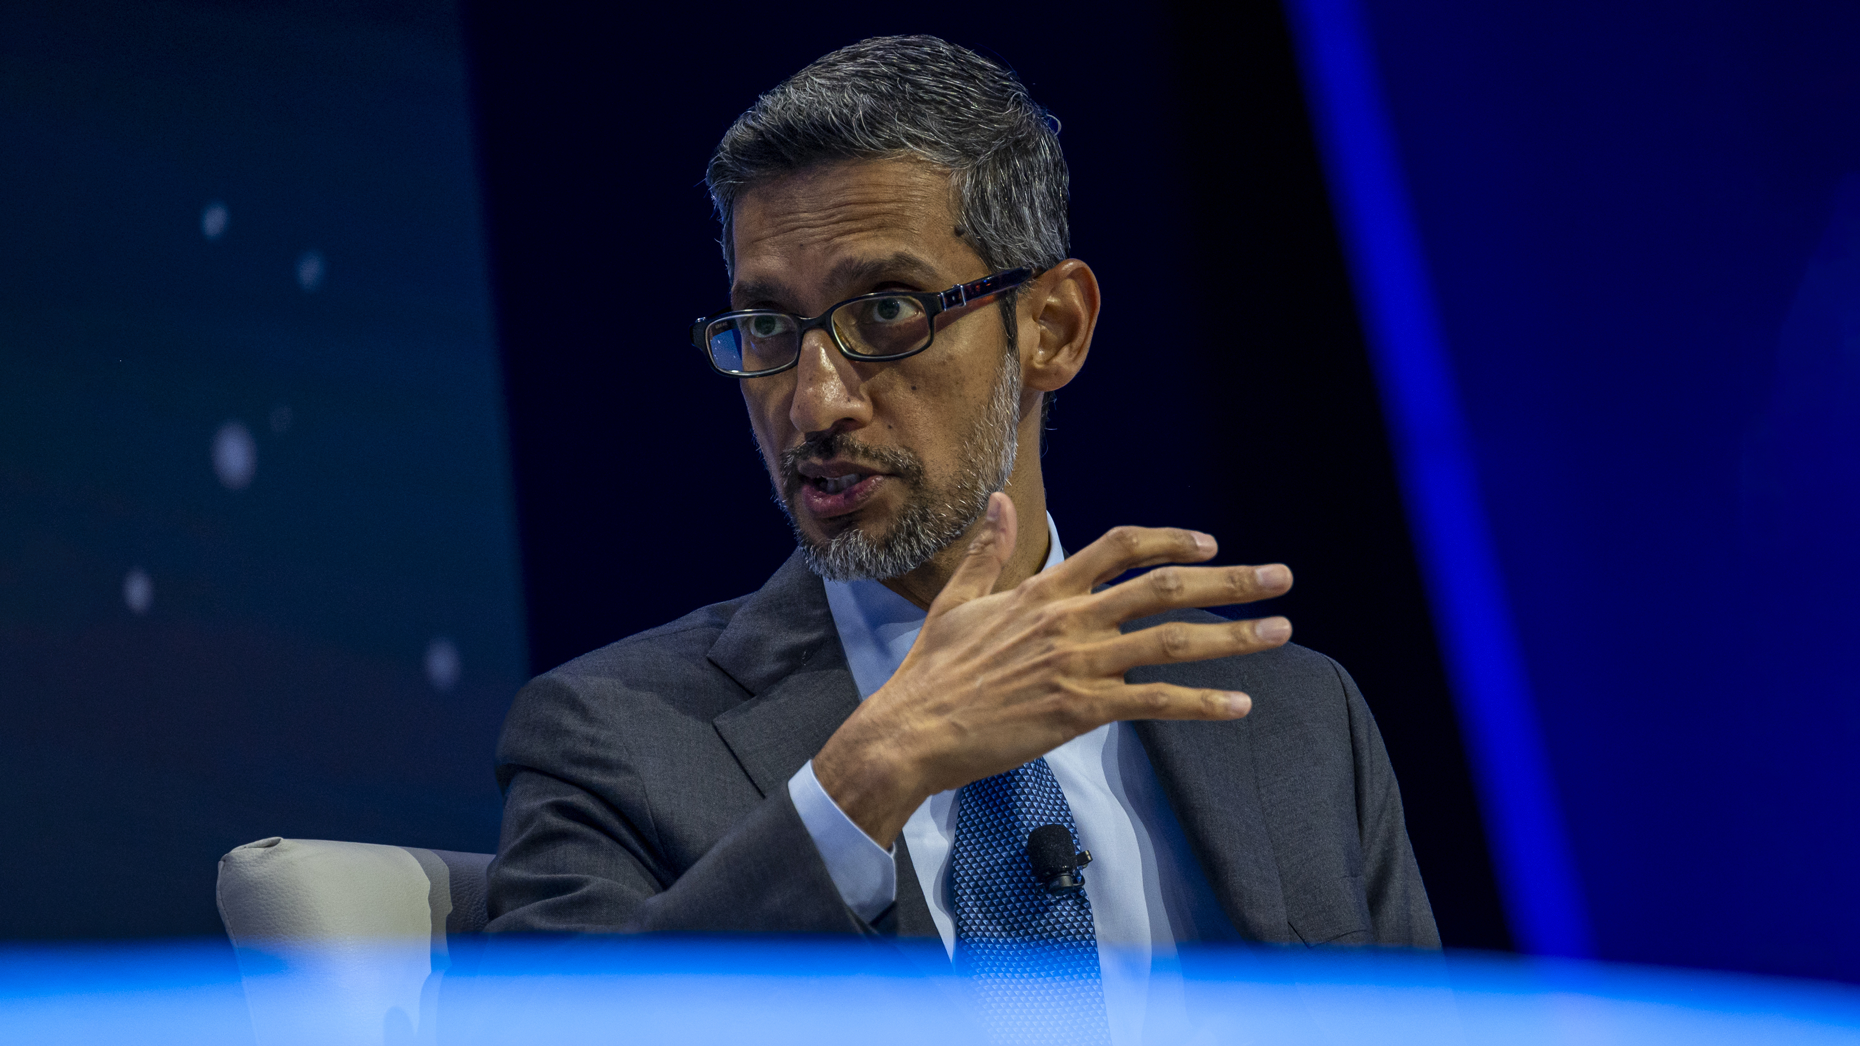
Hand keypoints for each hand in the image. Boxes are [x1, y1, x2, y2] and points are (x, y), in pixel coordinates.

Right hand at [813, 492, 1293, 846]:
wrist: (912, 731)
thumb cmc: (931, 672)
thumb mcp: (958, 601)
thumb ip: (990, 552)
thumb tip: (1002, 500)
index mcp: (1042, 591)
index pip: (1120, 547)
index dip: (1170, 540)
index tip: (1209, 542)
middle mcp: (1068, 620)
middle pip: (1163, 587)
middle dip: (1229, 580)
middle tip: (1280, 577)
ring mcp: (1077, 664)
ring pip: (1171, 641)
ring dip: (1233, 635)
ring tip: (1280, 629)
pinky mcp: (1079, 710)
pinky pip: (1154, 703)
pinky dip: (1201, 703)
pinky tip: (1239, 705)